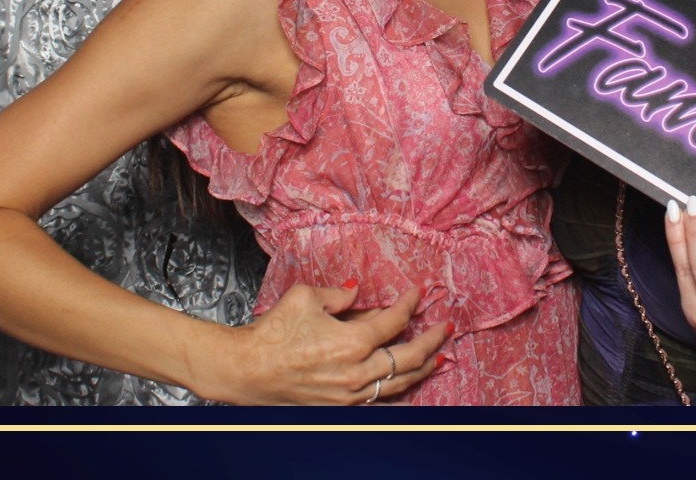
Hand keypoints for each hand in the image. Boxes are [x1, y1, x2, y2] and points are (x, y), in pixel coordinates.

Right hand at [209, 282, 445, 405]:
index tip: (418, 292)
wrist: (249, 370)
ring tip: (438, 357)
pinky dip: (398, 387)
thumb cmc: (273, 332)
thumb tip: (357, 290)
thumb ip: (338, 294)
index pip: (394, 321)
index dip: (409, 304)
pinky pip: (381, 398)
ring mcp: (352, 393)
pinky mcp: (342, 405)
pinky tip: (405, 379)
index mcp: (352, 341)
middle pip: (409, 358)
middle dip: (432, 341)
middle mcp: (358, 372)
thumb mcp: (305, 297)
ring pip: (400, 383)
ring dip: (423, 368)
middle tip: (446, 328)